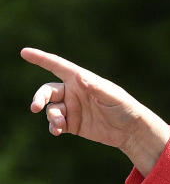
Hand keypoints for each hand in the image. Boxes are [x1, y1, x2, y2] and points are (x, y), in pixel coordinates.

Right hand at [20, 47, 169, 174]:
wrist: (130, 130)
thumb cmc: (124, 107)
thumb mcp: (112, 96)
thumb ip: (96, 87)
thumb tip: (79, 77)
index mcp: (82, 80)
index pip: (58, 66)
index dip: (41, 58)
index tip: (24, 52)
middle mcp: (73, 92)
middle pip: (47, 91)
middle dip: (39, 98)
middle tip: (35, 107)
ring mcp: (72, 108)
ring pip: (50, 109)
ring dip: (51, 117)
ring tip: (60, 126)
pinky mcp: (72, 124)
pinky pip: (55, 124)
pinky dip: (53, 127)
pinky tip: (58, 131)